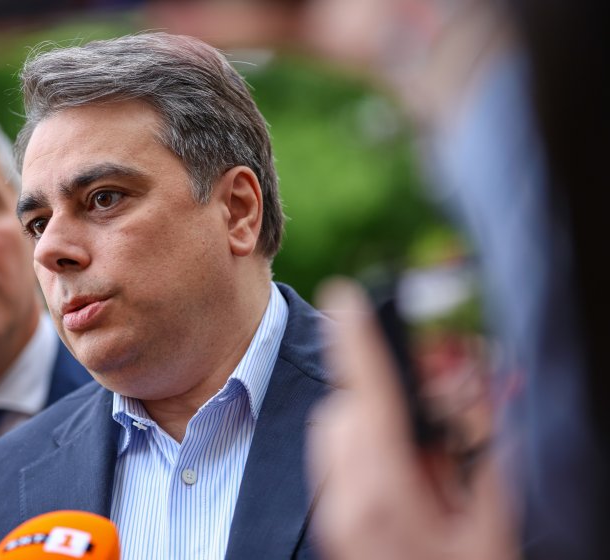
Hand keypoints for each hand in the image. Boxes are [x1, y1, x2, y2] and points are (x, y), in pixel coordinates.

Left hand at [307, 279, 516, 558]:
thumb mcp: (491, 528)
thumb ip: (484, 460)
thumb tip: (484, 404)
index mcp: (388, 494)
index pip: (368, 397)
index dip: (357, 341)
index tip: (346, 296)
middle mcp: (348, 500)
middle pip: (343, 412)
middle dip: (376, 397)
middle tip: (424, 426)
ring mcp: (336, 515)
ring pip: (334, 435)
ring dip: (367, 424)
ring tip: (418, 464)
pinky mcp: (333, 524)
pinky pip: (334, 465)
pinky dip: (360, 452)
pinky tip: (402, 484)